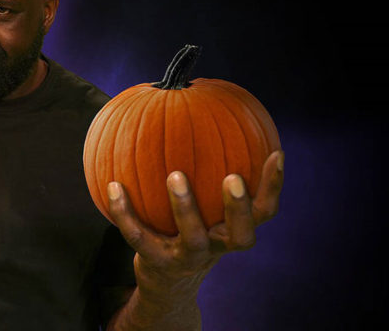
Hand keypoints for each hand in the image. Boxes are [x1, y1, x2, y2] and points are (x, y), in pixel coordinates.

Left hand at [107, 150, 283, 297]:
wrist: (166, 280)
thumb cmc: (189, 228)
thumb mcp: (206, 205)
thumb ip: (210, 169)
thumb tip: (200, 107)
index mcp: (233, 230)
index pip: (265, 211)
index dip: (274, 186)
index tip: (276, 153)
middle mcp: (218, 247)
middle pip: (241, 235)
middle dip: (239, 207)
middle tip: (232, 177)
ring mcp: (187, 258)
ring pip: (193, 238)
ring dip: (186, 208)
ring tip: (175, 175)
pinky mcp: (157, 262)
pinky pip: (138, 236)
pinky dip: (124, 212)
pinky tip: (112, 185)